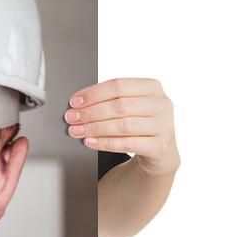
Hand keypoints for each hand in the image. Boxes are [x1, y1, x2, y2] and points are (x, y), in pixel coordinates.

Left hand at [64, 78, 178, 175]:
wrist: (161, 151)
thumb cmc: (140, 124)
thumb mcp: (131, 107)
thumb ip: (110, 100)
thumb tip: (78, 104)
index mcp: (152, 87)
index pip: (119, 85)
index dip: (94, 93)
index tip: (74, 102)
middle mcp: (161, 104)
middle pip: (119, 105)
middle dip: (90, 112)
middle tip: (72, 118)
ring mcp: (163, 126)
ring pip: (122, 125)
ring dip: (94, 128)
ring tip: (76, 131)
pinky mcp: (159, 147)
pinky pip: (127, 144)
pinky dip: (104, 143)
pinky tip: (90, 142)